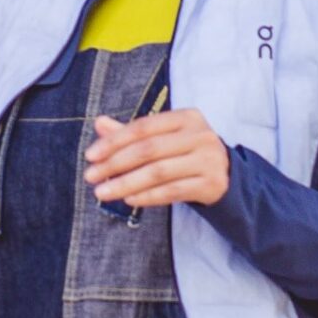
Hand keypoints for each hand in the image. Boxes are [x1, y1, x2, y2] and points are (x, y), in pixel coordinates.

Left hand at [86, 110, 230, 208]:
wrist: (227, 175)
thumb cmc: (187, 152)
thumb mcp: (164, 137)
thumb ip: (133, 133)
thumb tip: (99, 123)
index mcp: (186, 117)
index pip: (143, 127)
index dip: (114, 141)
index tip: (91, 156)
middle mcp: (200, 135)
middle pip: (149, 149)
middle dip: (115, 164)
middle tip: (91, 176)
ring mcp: (207, 160)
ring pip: (158, 172)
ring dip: (126, 184)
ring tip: (103, 192)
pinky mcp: (211, 184)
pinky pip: (172, 191)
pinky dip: (148, 196)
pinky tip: (129, 200)